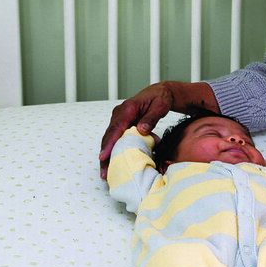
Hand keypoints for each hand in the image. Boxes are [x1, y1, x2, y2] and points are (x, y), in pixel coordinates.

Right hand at [99, 81, 217, 178]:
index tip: (104, 156)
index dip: (109, 144)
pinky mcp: (121, 125)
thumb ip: (151, 118)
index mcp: (128, 109)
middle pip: (109, 137)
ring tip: (107, 173)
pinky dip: (115, 151)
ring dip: (108, 155)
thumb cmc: (161, 98)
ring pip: (110, 139)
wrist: (160, 93)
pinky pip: (116, 139)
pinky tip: (115, 163)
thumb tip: (141, 130)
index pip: (116, 128)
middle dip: (105, 155)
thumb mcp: (160, 106)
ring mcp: (119, 119)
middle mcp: (119, 114)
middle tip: (104, 173)